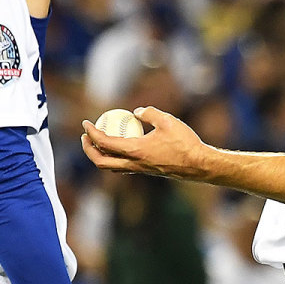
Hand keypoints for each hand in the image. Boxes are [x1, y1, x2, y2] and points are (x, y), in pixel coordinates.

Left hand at [81, 107, 209, 179]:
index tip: (86, 123)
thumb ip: (149, 113)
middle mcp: (134, 164)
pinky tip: (121, 147)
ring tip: (99, 142)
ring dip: (100, 156)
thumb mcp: (167, 120)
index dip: (92, 132)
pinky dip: (115, 158)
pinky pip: (123, 167)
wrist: (198, 165)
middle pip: (101, 162)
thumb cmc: (184, 142)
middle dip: (89, 150)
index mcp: (135, 150)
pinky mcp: (146, 172)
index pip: (104, 143)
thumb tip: (136, 111)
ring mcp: (140, 170)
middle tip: (86, 136)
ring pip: (111, 167)